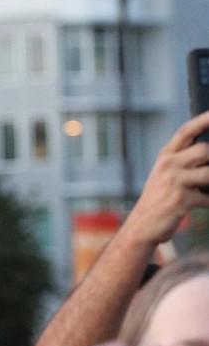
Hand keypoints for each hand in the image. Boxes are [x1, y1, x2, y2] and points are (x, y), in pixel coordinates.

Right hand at [126, 111, 208, 244]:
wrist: (142, 225)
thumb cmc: (160, 198)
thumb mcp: (166, 175)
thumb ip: (186, 161)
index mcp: (165, 156)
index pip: (186, 132)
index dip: (204, 120)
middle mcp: (167, 165)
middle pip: (204, 150)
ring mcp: (173, 182)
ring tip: (205, 187)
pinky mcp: (180, 200)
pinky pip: (208, 198)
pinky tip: (203, 204)